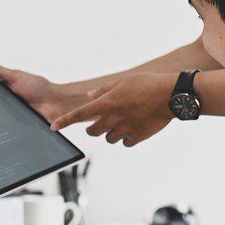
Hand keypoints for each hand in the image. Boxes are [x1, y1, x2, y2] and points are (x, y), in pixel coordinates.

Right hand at [0, 60, 66, 122]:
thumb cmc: (41, 88)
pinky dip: (4, 128)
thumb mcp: (17, 76)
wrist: (57, 104)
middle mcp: (7, 101)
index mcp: (6, 89)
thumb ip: (0, 71)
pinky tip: (1, 128)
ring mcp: (12, 114)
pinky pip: (7, 129)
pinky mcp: (17, 125)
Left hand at [50, 72, 176, 146]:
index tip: (53, 127)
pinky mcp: (137, 137)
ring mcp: (125, 129)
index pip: (79, 114)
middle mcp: (112, 118)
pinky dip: (126, 138)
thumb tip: (90, 97)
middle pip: (92, 132)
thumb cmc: (147, 84)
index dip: (64, 121)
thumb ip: (104, 90)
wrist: (171, 95)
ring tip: (122, 122)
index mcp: (107, 103)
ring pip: (108, 138)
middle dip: (92, 129)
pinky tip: (133, 128)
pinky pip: (125, 143)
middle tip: (99, 123)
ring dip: (110, 133)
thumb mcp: (122, 81)